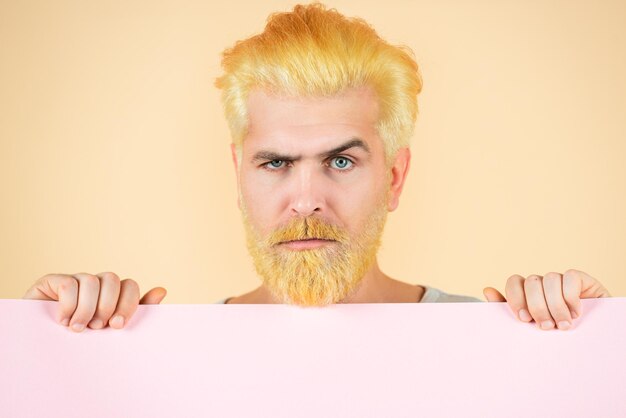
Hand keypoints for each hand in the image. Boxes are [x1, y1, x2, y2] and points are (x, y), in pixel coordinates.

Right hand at [23, 272, 166, 332]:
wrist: (42, 353)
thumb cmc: (81, 343)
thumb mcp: (110, 331)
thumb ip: (135, 312)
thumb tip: (161, 290)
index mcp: (111, 294)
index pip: (130, 285)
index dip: (128, 303)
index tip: (117, 325)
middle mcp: (94, 284)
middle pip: (112, 278)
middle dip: (108, 305)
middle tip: (98, 327)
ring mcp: (73, 281)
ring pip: (91, 280)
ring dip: (87, 308)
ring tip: (78, 328)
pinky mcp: (51, 282)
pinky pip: (68, 283)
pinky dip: (68, 304)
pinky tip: (62, 321)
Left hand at [482, 269, 610, 330]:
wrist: (591, 342)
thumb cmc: (555, 335)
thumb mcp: (531, 326)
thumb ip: (508, 310)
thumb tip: (487, 290)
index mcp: (528, 292)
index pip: (514, 281)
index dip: (516, 298)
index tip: (524, 319)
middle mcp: (544, 283)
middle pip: (531, 281)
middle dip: (537, 306)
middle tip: (546, 326)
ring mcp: (562, 280)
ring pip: (550, 279)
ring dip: (556, 305)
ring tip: (563, 325)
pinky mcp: (582, 279)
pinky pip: (570, 277)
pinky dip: (571, 296)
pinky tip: (575, 312)